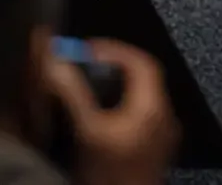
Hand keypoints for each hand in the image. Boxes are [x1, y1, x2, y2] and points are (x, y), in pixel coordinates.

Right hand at [46, 40, 179, 184]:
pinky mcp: (154, 153)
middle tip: (83, 69)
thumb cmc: (109, 173)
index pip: (142, 63)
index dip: (115, 51)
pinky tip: (97, 121)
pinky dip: (119, 110)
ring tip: (85, 91)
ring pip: (141, 100)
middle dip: (113, 70)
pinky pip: (140, 119)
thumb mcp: (88, 132)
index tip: (87, 50)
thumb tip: (56, 63)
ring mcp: (163, 137)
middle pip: (143, 80)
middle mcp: (165, 117)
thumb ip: (74, 95)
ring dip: (115, 91)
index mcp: (153, 107)